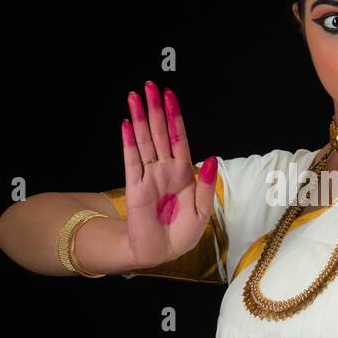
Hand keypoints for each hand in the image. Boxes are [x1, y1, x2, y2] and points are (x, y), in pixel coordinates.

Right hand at [119, 81, 217, 268]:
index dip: (176, 117)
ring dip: (140, 118)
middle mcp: (165, 169)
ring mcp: (149, 176)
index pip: (180, 138)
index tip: (170, 96)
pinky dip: (129, 142)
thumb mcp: (202, 211)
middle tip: (150, 86)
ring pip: (145, 141)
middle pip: (160, 133)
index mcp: (184, 173)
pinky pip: (132, 160)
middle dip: (156, 109)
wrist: (160, 252)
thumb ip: (206, 185)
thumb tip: (210, 159)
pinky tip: (127, 124)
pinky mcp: (135, 187)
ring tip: (134, 96)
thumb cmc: (182, 233)